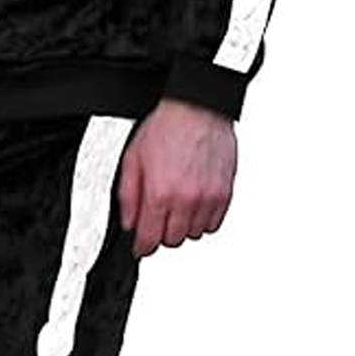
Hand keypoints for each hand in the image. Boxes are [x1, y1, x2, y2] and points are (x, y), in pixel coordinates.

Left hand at [117, 97, 236, 258]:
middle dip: (162, 232)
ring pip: (195, 234)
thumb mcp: (133, 157)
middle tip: (157, 216)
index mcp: (160, 192)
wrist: (197, 109)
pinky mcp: (225, 194)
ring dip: (183, 225)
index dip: (143, 246)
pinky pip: (214, 223)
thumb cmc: (166, 127)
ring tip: (177, 203)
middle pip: (173, 240)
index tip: (141, 246)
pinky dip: (203, 219)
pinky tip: (194, 202)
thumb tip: (129, 222)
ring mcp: (208, 199)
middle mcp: (186, 200)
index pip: (151, 238)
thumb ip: (128, 194)